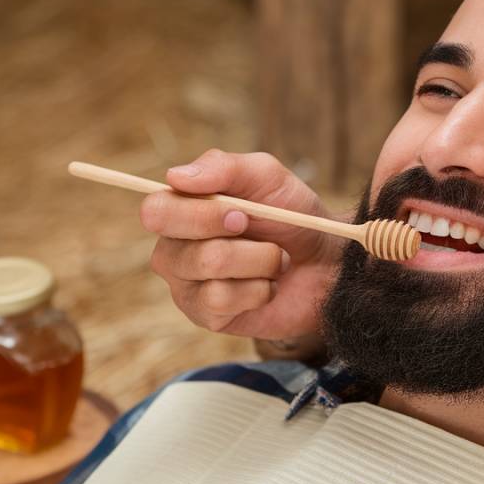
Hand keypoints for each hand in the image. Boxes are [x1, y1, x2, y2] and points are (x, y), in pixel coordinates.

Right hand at [139, 149, 342, 339]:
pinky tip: (268, 286)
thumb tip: (174, 176)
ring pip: (209, 269)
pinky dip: (259, 289)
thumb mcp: (267, 177)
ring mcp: (187, 285)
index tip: (241, 214)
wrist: (327, 263)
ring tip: (275, 260)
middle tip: (263, 236)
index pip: (155, 212)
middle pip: (178, 248)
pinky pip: (221, 300)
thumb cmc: (291, 216)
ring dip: (260, 261)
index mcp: (180, 209)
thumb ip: (224, 167)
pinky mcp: (207, 316)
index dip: (199, 215)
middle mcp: (174, 248)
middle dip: (237, 241)